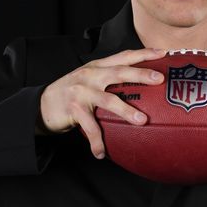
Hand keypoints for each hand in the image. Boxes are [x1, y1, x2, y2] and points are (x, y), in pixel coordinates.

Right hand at [39, 48, 166, 158]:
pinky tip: (102, 153)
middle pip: (119, 72)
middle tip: (159, 79)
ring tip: (142, 121)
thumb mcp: (91, 79)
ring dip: (126, 111)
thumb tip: (142, 86)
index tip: (163, 52)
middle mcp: (91, 75)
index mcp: (98, 67)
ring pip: (108, 100)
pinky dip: (96, 141)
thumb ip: (111, 79)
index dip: (143, 53)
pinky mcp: (73, 109)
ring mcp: (81, 91)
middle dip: (140, 74)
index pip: (124, 56)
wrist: (42, 104)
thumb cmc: (74, 93)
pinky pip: (89, 127)